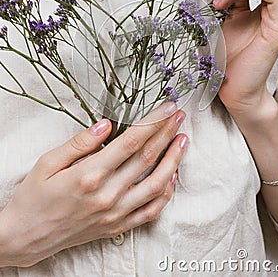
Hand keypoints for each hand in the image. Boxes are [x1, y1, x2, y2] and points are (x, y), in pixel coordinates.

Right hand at [0, 103, 186, 267]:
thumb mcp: (47, 163)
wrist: (26, 236)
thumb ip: (79, 142)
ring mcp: (115, 213)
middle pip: (147, 157)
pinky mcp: (117, 226)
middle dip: (167, 133)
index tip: (167, 108)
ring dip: (173, 160)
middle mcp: (107, 195)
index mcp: (89, 174)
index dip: (153, 122)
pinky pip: (150, 211)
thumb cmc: (34, 197)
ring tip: (183, 141)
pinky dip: (165, 193)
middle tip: (180, 116)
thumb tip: (106, 124)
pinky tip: (172, 176)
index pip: (131, 141)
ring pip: (156, 184)